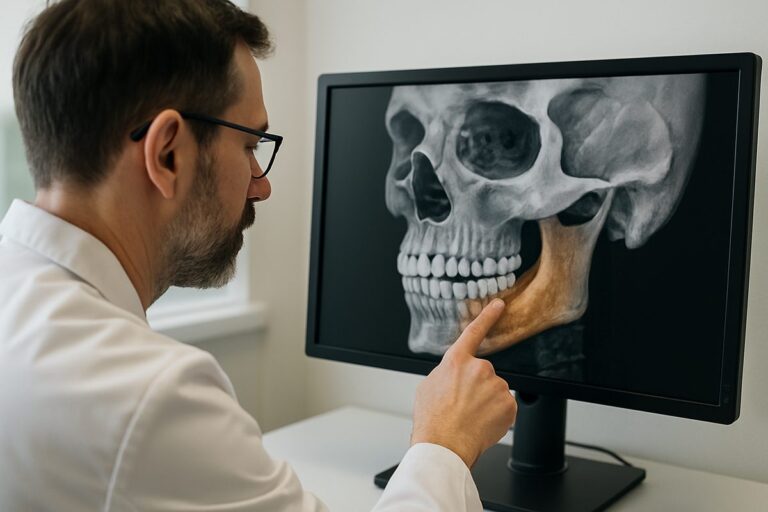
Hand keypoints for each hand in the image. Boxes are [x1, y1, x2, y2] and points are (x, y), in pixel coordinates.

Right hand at [410, 298, 517, 467]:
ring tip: (469, 418)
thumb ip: (445, 374)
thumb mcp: (427, 387)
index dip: (488, 317)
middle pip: (483, 375)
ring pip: (495, 392)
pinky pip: (505, 407)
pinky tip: (481, 424)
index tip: (499, 305)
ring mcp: (496, 385)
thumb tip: (453, 377)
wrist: (444, 445)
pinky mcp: (508, 403)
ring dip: (486, 403)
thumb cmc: (432, 420)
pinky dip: (496, 416)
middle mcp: (479, 368)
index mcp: (456, 361)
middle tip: (463, 407)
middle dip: (477, 389)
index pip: (474, 332)